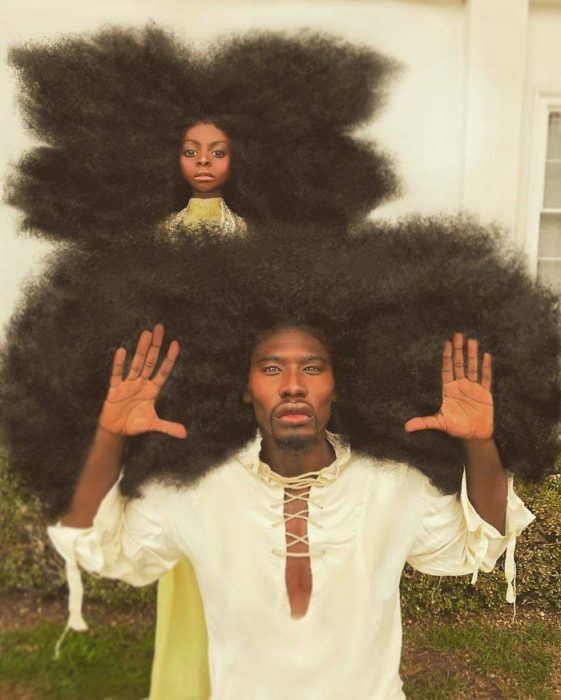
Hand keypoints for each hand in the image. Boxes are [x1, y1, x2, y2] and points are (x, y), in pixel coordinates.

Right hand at [98, 324, 186, 438]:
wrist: (116, 430)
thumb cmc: (135, 424)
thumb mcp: (153, 425)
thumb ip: (168, 427)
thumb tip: (185, 434)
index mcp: (153, 390)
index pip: (163, 371)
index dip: (169, 359)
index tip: (176, 343)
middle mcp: (142, 383)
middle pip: (150, 361)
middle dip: (155, 346)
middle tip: (160, 328)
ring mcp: (128, 384)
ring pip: (136, 364)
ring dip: (141, 350)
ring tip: (146, 334)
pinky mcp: (115, 389)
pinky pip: (117, 375)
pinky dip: (119, 364)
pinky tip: (122, 351)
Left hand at [404, 332, 492, 440]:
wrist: (474, 436)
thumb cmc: (456, 428)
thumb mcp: (439, 423)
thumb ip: (424, 422)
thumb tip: (406, 427)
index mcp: (449, 389)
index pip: (447, 369)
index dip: (447, 356)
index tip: (447, 343)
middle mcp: (460, 385)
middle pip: (459, 364)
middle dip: (458, 350)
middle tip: (458, 334)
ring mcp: (473, 388)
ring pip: (472, 368)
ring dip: (472, 355)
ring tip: (472, 341)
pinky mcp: (485, 393)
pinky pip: (486, 378)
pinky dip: (486, 367)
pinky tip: (486, 356)